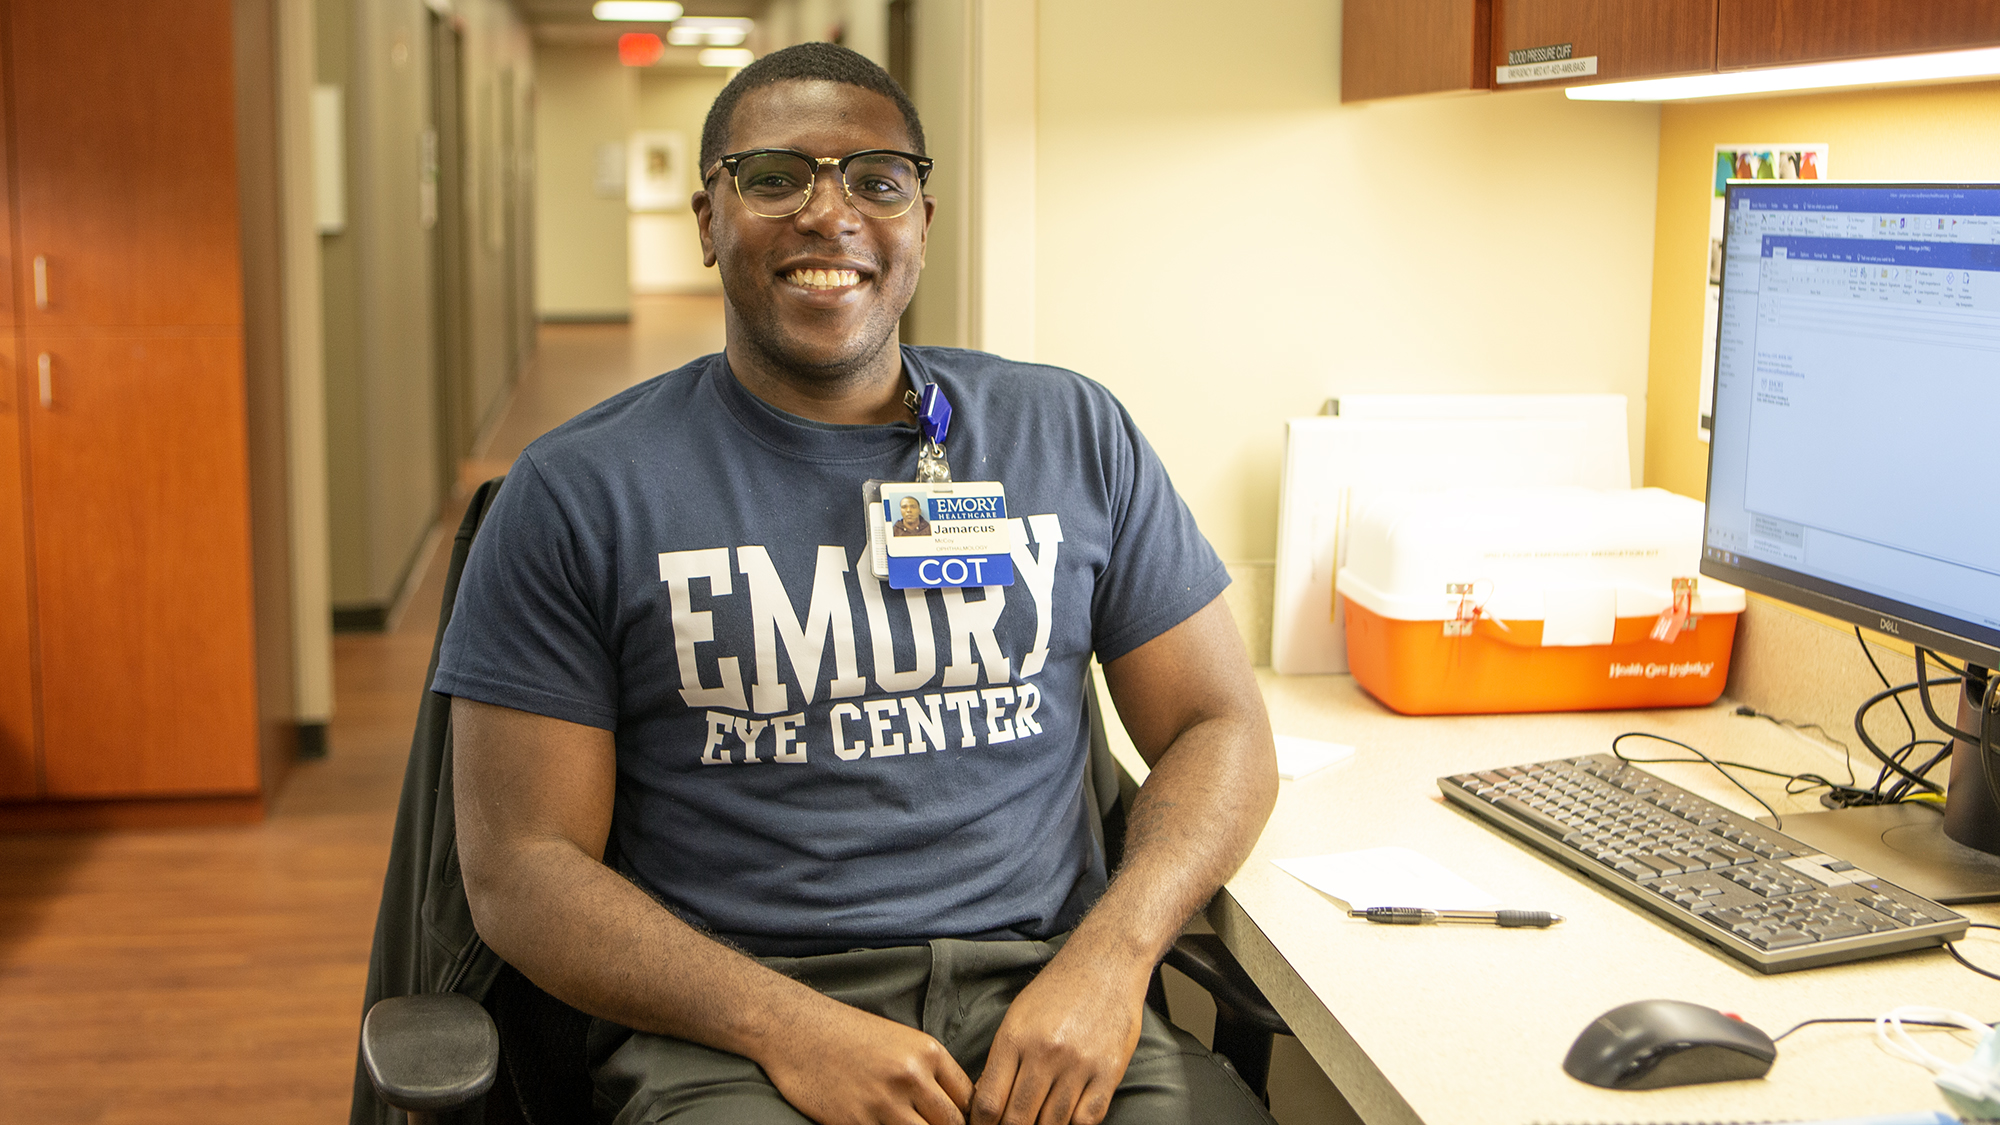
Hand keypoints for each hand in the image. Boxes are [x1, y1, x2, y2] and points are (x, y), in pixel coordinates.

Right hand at [759, 1002, 972, 1124]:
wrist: (798, 1030)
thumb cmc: (848, 1035)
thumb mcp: (900, 1041)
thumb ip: (928, 1071)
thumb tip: (953, 1106)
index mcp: (927, 1052)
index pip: (968, 1099)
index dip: (966, 1118)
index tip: (958, 1124)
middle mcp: (911, 1076)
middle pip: (952, 1124)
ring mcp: (884, 1102)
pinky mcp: (857, 1122)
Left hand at [969, 952, 1147, 1124]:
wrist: (1106, 963)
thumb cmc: (1057, 990)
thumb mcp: (1017, 1016)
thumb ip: (1002, 1059)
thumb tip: (987, 1102)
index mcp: (1016, 1038)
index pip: (989, 1102)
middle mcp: (1046, 1053)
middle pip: (1018, 1119)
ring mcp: (1079, 1064)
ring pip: (1052, 1123)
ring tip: (1037, 1123)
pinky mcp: (1109, 1071)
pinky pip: (1087, 1119)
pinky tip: (1066, 1119)